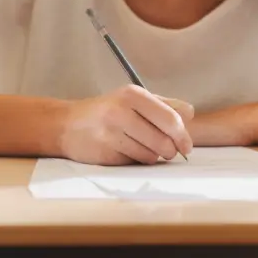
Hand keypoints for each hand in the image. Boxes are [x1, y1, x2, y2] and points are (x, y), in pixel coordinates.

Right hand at [58, 85, 193, 164]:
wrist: (67, 125)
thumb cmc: (106, 111)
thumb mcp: (133, 99)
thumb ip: (163, 105)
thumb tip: (190, 112)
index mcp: (133, 94)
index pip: (171, 119)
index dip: (183, 136)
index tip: (186, 146)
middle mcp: (121, 111)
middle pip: (164, 141)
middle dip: (170, 151)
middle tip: (166, 151)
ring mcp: (111, 132)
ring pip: (151, 156)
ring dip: (152, 156)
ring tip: (141, 146)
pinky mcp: (104, 152)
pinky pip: (134, 162)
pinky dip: (136, 160)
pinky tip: (125, 151)